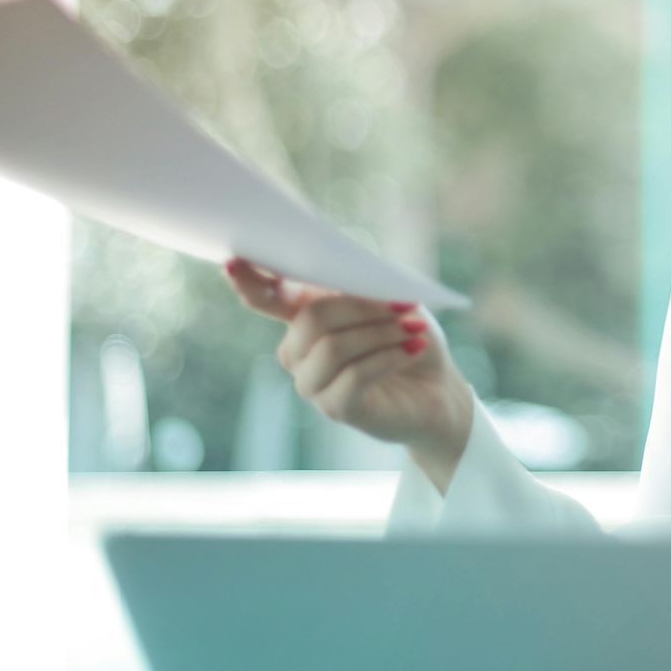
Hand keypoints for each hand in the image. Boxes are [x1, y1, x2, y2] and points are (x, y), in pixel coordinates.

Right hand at [223, 257, 473, 472]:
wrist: (437, 390)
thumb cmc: (408, 338)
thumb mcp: (393, 303)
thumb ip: (363, 287)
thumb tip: (347, 273)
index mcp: (304, 316)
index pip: (266, 298)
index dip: (248, 281)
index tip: (233, 262)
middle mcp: (298, 351)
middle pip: (311, 319)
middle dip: (362, 308)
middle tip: (405, 306)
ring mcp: (312, 383)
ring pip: (333, 347)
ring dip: (381, 333)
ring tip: (414, 329)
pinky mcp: (334, 408)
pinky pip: (353, 376)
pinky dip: (389, 357)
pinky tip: (412, 349)